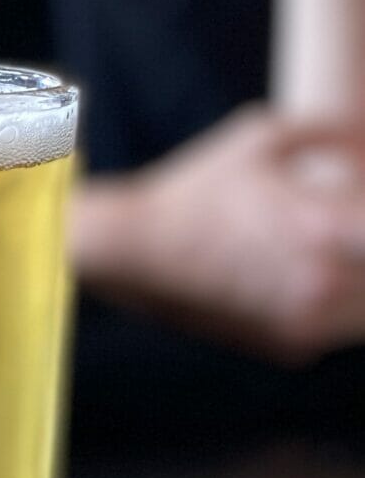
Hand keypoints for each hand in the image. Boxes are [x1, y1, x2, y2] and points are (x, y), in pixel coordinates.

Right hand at [74, 106, 364, 361]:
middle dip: (360, 242)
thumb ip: (334, 131)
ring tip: (334, 251)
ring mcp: (306, 321)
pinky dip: (341, 307)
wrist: (135, 253)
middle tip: (342, 226)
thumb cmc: (196, 188)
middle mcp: (321, 282)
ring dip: (359, 280)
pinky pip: (344, 328)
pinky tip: (307, 278)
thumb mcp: (260, 136)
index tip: (356, 202)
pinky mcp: (293, 346)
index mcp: (320, 225)